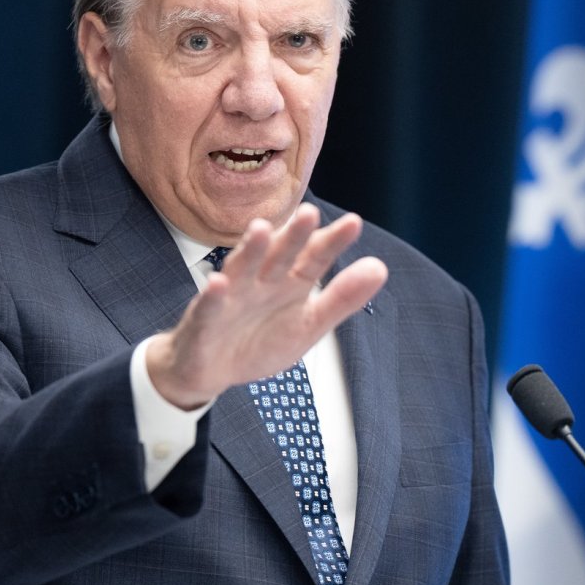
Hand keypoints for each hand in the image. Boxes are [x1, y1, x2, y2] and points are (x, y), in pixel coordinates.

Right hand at [146, 203, 387, 409]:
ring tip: (262, 230)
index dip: (332, 242)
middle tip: (309, 213)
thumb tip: (380, 267)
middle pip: (279, 255)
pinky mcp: (204, 319)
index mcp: (290, 282)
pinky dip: (212, 296)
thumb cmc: (259, 342)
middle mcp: (261, 281)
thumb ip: (342, 298)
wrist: (211, 370)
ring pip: (241, 269)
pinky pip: (209, 306)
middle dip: (293, 236)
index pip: (314, 258)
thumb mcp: (309, 325)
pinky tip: (218, 283)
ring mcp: (231, 297)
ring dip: (250, 250)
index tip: (353, 223)